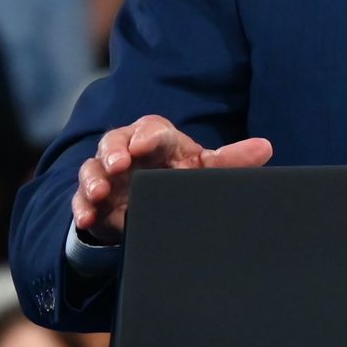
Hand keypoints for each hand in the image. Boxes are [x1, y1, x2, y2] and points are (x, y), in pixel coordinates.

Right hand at [71, 114, 272, 245]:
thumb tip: (265, 147)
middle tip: (118, 165)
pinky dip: (82, 208)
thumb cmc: (181, 176)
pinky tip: (87, 217)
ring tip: (99, 193)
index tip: (144, 145)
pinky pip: (81, 199)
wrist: (155, 204)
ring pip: (93, 167)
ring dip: (93, 179)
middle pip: (114, 141)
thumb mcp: (204, 169)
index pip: (151, 129)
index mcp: (158, 139)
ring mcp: (108, 175)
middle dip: (113, 152)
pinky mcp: (94, 199)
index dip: (147, 135)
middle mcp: (128, 151)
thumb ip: (231, 160)